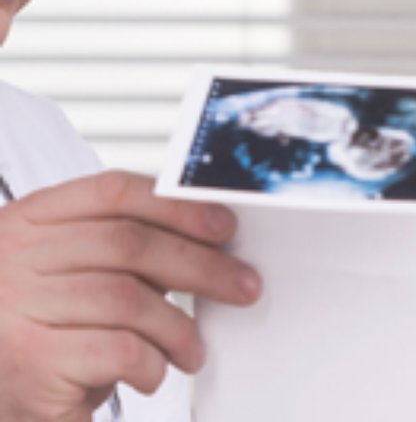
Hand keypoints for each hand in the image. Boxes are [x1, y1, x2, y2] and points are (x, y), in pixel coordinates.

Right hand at [0, 170, 259, 420]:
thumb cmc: (31, 330)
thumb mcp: (61, 271)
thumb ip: (116, 250)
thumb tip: (207, 240)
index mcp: (30, 220)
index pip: (115, 191)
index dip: (178, 205)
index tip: (224, 224)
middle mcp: (18, 256)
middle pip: (131, 242)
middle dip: (200, 264)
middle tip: (243, 285)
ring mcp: (19, 307)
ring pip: (129, 298)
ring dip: (178, 326)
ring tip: (193, 351)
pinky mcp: (31, 361)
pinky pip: (118, 349)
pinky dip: (151, 363)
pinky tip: (152, 374)